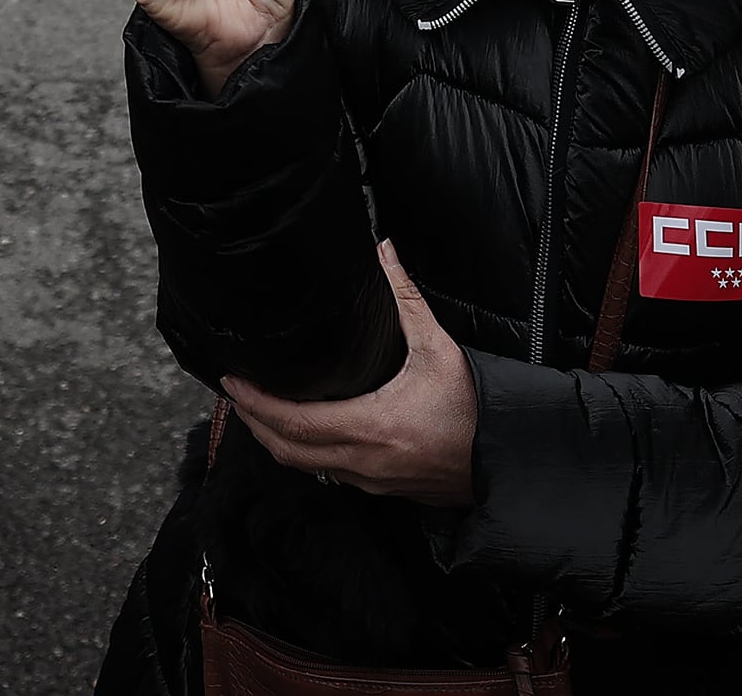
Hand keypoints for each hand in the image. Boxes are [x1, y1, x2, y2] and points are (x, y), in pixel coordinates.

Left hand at [222, 244, 477, 507]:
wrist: (506, 459)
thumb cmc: (475, 408)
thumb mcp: (439, 348)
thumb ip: (406, 299)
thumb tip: (385, 252)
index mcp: (371, 426)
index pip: (294, 422)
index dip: (256, 404)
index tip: (234, 382)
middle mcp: (363, 461)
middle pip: (287, 451)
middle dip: (253, 422)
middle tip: (236, 393)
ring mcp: (370, 481)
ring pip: (304, 467)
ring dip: (275, 440)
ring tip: (259, 409)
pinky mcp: (381, 489)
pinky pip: (328, 474)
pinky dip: (304, 454)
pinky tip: (302, 431)